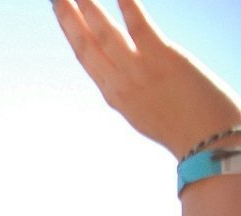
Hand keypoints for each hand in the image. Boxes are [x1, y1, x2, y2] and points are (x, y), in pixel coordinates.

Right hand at [52, 0, 240, 157]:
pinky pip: (140, 28)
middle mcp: (120, 83)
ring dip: (88, 9)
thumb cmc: (187, 131)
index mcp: (115, 96)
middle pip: (86, 44)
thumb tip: (136, 76)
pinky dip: (128, 8)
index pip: (87, 58)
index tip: (65, 14)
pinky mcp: (164, 59)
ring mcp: (139, 71)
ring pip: (105, 34)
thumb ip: (137, 92)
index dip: (72, 33)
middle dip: (68, 18)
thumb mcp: (150, 114)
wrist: (210, 142)